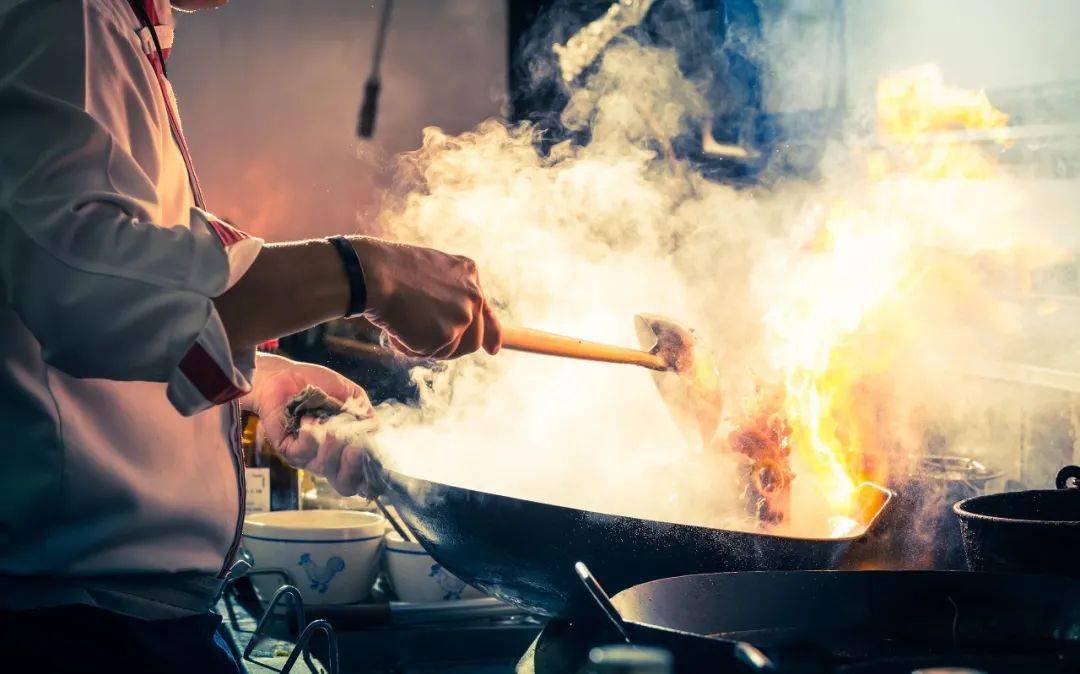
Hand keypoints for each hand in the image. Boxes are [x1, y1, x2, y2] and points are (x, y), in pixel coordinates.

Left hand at [244, 353, 378, 496]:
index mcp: (348, 450)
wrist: (289, 374)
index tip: (374, 456)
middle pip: (345, 485)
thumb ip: (367, 415)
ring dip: (331, 446)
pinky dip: (310, 436)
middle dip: (354, 467)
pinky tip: (308, 418)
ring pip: (325, 468)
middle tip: (355, 448)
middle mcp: (330, 460)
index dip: (372, 477)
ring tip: (330, 425)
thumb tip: (380, 433)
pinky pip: (303, 454)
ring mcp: (308, 458)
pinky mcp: (288, 451)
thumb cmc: (322, 386)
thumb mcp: (353, 397)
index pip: (364, 480)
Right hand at [351, 237, 502, 358]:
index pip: (486, 311)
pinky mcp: (446, 336)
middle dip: (451, 346)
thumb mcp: (429, 272)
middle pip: (473, 339)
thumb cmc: (390, 269)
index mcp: (469, 274)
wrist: (375, 273)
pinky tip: (397, 327)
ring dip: (426, 345)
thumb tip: (450, 322)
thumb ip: (446, 292)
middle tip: (425, 342)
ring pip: (450, 350)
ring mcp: (461, 317)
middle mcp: (473, 296)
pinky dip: (409, 347)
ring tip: (404, 323)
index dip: (492, 334)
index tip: (493, 350)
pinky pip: (427, 353)